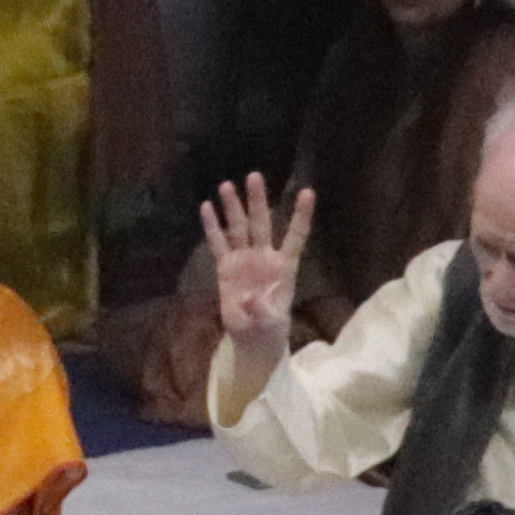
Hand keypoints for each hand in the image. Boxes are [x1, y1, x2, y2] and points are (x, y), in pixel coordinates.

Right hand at [196, 173, 312, 350]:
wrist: (253, 338)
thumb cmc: (270, 329)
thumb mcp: (271, 324)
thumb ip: (263, 311)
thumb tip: (250, 298)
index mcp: (285, 268)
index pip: (295, 237)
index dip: (301, 216)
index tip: (308, 192)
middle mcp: (264, 257)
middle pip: (262, 224)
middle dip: (258, 201)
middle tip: (255, 176)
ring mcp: (244, 260)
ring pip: (239, 228)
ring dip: (234, 207)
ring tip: (227, 185)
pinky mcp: (226, 267)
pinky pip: (218, 243)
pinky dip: (212, 226)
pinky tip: (207, 207)